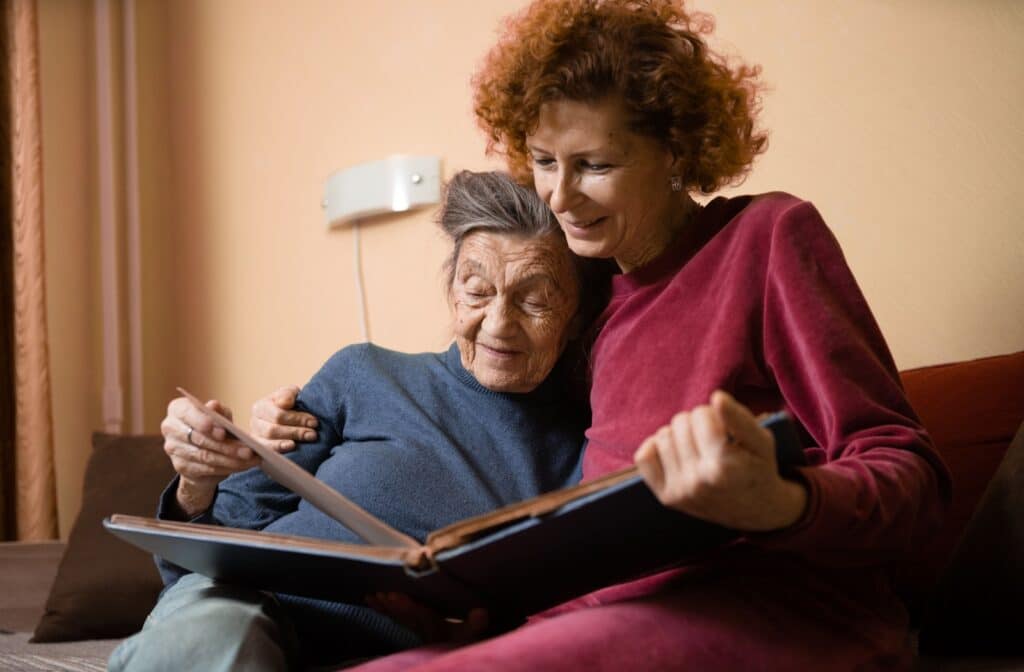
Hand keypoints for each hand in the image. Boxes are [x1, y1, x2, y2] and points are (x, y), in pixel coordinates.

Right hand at [162, 396, 260, 516]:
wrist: (201, 451)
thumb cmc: (213, 427)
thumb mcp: (219, 416)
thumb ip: (218, 411)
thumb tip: (213, 406)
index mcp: (178, 409)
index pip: (187, 414)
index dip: (204, 423)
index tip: (222, 432)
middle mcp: (171, 428)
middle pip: (199, 439)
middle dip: (226, 445)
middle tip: (248, 450)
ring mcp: (173, 449)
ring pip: (205, 456)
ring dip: (231, 459)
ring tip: (250, 458)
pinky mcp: (180, 466)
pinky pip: (207, 469)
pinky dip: (228, 467)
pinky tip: (243, 465)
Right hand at [250, 385, 319, 450]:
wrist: (290, 417)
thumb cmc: (290, 405)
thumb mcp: (291, 393)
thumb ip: (288, 394)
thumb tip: (284, 403)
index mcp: (260, 407)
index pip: (278, 415)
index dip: (297, 419)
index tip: (314, 422)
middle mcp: (254, 423)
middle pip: (272, 430)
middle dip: (295, 432)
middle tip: (313, 434)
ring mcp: (256, 438)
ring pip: (269, 443)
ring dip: (288, 443)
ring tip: (306, 440)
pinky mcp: (260, 451)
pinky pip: (267, 454)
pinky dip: (279, 451)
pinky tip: (291, 449)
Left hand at [366, 593, 488, 643]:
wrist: (458, 648)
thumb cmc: (467, 638)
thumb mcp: (473, 633)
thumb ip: (476, 625)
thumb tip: (481, 612)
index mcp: (437, 628)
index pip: (421, 617)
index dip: (408, 607)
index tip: (395, 596)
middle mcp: (423, 629)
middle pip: (406, 618)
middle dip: (393, 606)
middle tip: (381, 594)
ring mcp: (417, 628)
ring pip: (398, 618)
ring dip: (385, 608)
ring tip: (372, 596)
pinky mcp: (413, 624)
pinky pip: (395, 617)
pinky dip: (383, 609)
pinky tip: (371, 600)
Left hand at [633, 390, 807, 531]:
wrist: (757, 511)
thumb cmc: (759, 468)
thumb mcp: (761, 441)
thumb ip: (740, 417)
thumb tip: (716, 397)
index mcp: (723, 467)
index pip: (701, 415)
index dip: (714, 414)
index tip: (726, 428)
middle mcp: (697, 482)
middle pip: (680, 423)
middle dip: (697, 423)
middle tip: (713, 438)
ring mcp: (680, 492)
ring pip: (663, 436)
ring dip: (679, 435)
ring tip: (699, 447)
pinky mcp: (667, 498)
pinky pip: (643, 457)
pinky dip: (656, 448)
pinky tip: (677, 452)